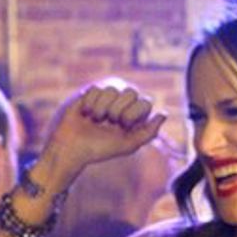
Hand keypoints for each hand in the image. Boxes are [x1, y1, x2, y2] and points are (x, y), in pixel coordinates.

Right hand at [40, 81, 165, 190]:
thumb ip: (149, 132)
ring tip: (94, 120)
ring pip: (112, 89)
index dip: (132, 114)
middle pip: (130, 92)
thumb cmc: (100, 149)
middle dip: (117, 110)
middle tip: (108, 122)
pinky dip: (89, 104)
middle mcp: (123, 103)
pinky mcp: (90, 93)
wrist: (73, 148)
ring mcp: (107, 97)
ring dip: (101, 108)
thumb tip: (164, 113)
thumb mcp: (128, 145)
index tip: (122, 126)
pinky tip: (85, 114)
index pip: (145, 102)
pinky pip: (95, 88)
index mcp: (134, 115)